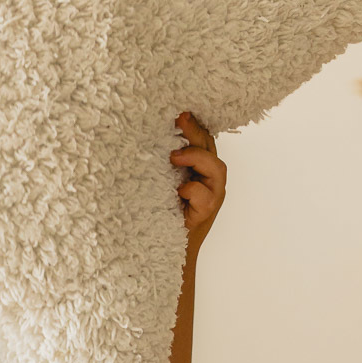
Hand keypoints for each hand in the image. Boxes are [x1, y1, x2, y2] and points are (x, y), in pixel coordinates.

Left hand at [171, 112, 225, 248]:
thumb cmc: (163, 216)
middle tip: (179, 118)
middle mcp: (209, 180)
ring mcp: (212, 196)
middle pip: (210, 148)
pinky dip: (192, 189)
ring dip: (196, 158)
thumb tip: (145, 140)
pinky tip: (179, 191)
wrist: (168, 251)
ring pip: (216, 168)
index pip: (202, 140)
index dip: (194, 125)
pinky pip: (205, 195)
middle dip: (196, 131)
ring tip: (174, 157)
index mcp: (199, 170)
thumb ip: (166, 165)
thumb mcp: (160, 184)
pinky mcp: (207, 213)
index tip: (179, 111)